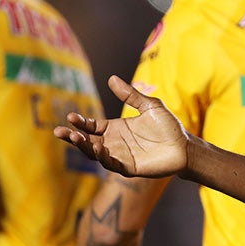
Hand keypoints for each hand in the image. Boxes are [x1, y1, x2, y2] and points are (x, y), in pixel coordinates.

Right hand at [54, 75, 188, 177]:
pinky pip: (111, 164)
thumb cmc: (168, 126)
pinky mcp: (128, 167)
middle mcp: (114, 143)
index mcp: (116, 128)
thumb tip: (111, 78)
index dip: (80, 122)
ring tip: (75, 137)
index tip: (71, 116)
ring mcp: (120, 156)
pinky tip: (98, 147)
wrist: (184, 146)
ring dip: (84, 147)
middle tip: (59, 131)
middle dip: (72, 136)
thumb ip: (130, 95)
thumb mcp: (149, 106)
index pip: (91, 126)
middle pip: (87, 141)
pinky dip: (103, 157)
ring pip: (95, 153)